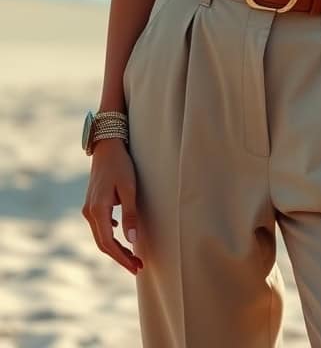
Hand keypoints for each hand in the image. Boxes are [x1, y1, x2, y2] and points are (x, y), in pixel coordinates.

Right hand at [81, 138, 143, 274]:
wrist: (107, 146)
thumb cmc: (121, 165)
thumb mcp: (129, 189)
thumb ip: (130, 215)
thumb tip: (132, 241)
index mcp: (98, 210)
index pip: (108, 244)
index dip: (122, 258)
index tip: (137, 267)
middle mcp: (89, 212)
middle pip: (103, 243)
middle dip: (120, 257)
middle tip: (137, 266)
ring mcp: (88, 208)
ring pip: (100, 235)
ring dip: (115, 247)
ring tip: (132, 255)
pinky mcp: (92, 203)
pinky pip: (99, 225)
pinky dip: (110, 235)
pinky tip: (121, 234)